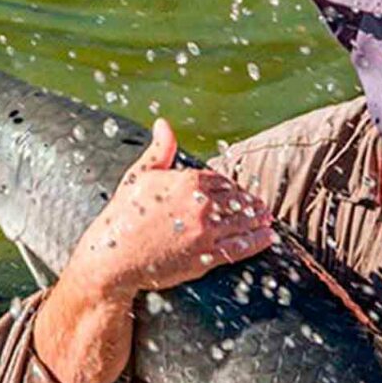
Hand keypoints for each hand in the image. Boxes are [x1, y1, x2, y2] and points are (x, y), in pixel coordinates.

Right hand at [69, 118, 275, 298]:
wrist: (113, 257)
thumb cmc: (123, 216)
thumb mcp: (140, 176)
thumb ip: (160, 150)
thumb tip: (163, 124)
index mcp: (188, 182)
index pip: (222, 180)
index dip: (232, 187)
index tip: (238, 191)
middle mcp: (201, 205)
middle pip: (236, 200)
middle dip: (250, 203)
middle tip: (261, 205)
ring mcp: (206, 232)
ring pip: (243, 222)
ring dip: (258, 219)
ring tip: (267, 218)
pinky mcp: (207, 256)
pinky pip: (240, 246)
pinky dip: (258, 241)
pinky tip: (268, 237)